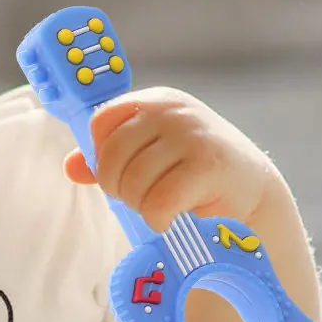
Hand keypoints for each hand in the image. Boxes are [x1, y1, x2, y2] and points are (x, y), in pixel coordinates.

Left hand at [63, 87, 277, 231]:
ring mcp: (192, 134)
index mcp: (154, 101)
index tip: (122, 172)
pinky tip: (168, 220)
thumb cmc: (191, 172)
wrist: (250, 191)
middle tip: (141, 197)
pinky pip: (158, 202)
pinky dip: (157, 219)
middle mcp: (172, 111)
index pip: (101, 122)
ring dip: (139, 205)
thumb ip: (109, 158)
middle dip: (118, 187)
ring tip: (159, 206)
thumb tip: (70, 166)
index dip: (103, 155)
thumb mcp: (149, 155)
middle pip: (112, 156)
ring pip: (133, 182)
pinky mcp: (208, 165)